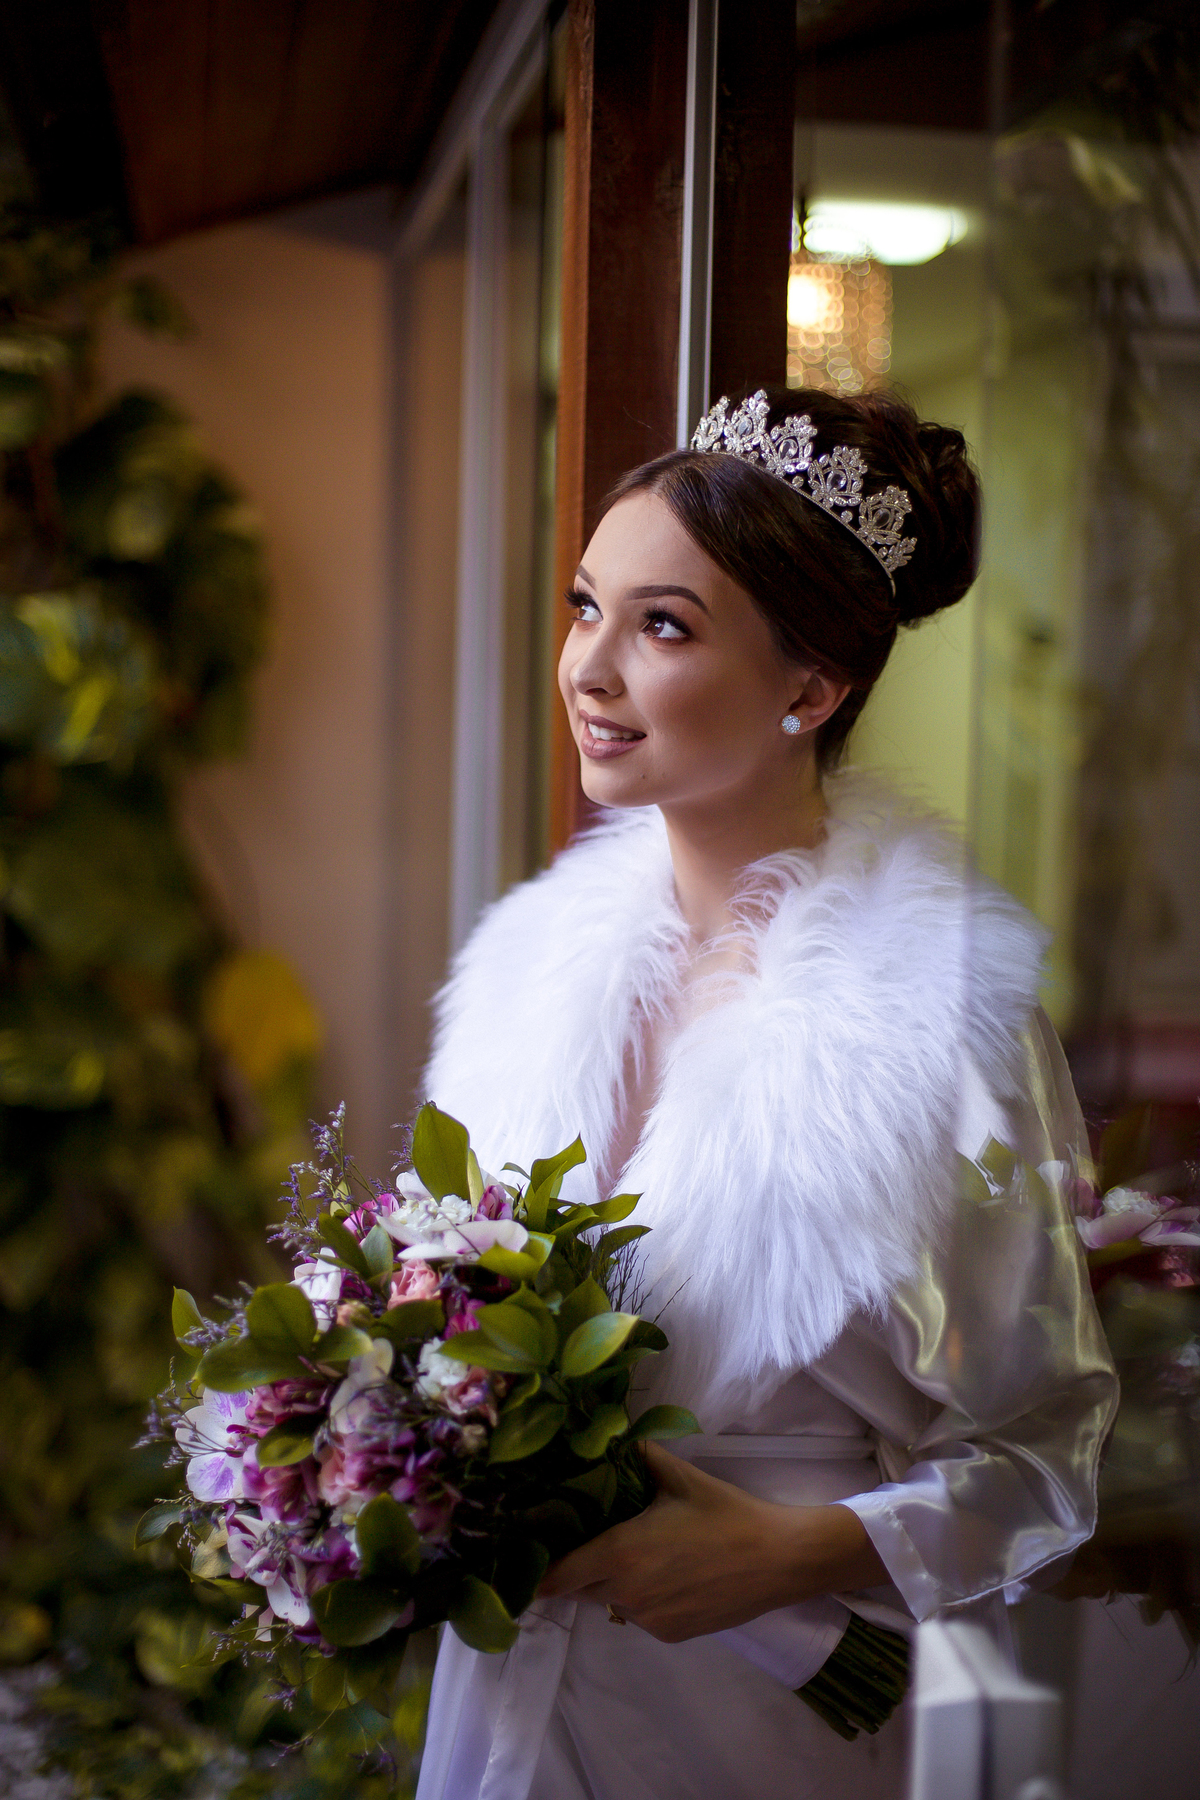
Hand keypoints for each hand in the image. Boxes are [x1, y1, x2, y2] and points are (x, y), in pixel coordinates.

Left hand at [537, 1442, 884, 1641]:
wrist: (777, 1558)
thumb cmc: (724, 1513)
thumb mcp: (678, 1476)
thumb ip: (637, 1456)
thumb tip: (610, 1435)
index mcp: (620, 1553)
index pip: (558, 1575)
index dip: (538, 1570)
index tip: (525, 1557)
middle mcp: (626, 1594)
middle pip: (581, 1588)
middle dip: (578, 1569)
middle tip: (585, 1540)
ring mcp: (648, 1620)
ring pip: (612, 1602)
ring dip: (613, 1583)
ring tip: (640, 1553)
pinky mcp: (669, 1635)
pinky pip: (639, 1615)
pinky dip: (642, 1598)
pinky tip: (668, 1573)